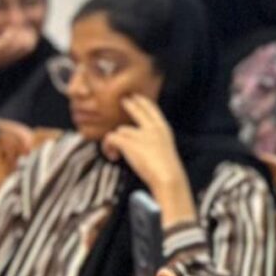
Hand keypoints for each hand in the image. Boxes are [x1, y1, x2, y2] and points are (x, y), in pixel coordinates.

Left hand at [99, 97, 191, 212]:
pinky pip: (110, 138)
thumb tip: (138, 145)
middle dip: (129, 104)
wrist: (167, 178)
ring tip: (114, 153)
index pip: (152, 109)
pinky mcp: (128, 142)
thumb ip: (154, 144)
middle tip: (123, 100)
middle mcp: (152, 128)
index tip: (136, 97)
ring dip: (115, 141)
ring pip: (120, 130)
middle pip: (137, 110)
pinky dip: (107, 147)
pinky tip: (112, 156)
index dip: (143, 102)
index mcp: (163, 129)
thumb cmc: (168, 171)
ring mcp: (140, 134)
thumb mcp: (165, 152)